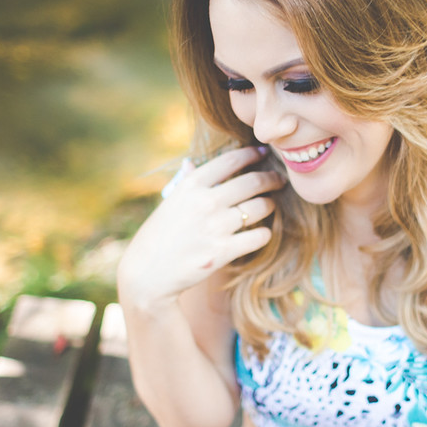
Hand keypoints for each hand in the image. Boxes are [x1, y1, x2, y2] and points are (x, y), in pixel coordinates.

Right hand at [118, 146, 284, 306]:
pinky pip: (259, 237)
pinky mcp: (223, 251)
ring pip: (259, 208)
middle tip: (278, 180)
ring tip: (268, 206)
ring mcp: (216, 226)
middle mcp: (205, 202)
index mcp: (191, 186)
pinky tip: (261, 234)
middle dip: (270, 179)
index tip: (262, 153)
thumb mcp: (169, 203)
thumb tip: (191, 163)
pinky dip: (264, 234)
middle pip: (252, 182)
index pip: (230, 161)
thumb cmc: (157, 236)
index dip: (251, 154)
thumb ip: (185, 183)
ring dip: (269, 206)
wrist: (148, 274)